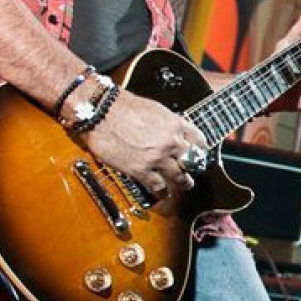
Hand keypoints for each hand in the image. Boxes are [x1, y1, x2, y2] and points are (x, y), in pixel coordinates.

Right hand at [81, 91, 206, 201]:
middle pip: (191, 160)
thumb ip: (166, 123)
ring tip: (186, 185)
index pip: (198, 139)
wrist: (100, 111)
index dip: (199, 148)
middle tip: (193, 171)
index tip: (199, 153)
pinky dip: (162, 192)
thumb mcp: (154, 109)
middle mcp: (171, 142)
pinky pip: (158, 185)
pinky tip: (164, 194)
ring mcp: (157, 157)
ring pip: (179, 176)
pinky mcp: (141, 169)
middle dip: (193, 167)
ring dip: (184, 182)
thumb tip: (170, 130)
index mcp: (175, 124)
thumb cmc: (121, 105)